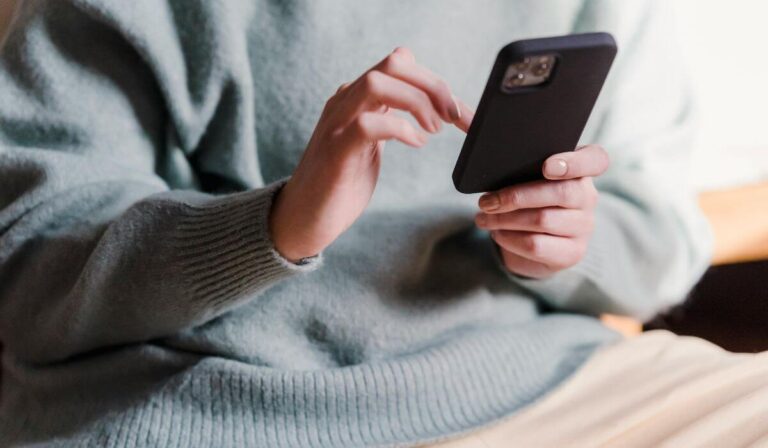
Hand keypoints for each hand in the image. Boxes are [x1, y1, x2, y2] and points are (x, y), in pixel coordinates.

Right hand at [270, 47, 473, 261]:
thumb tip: (429, 107)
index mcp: (356, 98)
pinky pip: (368, 124)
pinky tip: (416, 143)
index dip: (436, 82)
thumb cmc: (340, 184)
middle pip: (393, 63)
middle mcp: (345, 102)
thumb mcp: (371, 144)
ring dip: (417, 102)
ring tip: (433, 130)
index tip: (460, 112)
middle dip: (433, 85)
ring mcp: (337, 124)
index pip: (400, 64)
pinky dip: (399, 129)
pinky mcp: (336, 151)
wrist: (302, 219)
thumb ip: (391, 120)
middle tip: (454, 117)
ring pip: (378, 83)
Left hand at [475, 145, 609, 278]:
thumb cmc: (526, 198)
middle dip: (516, 195)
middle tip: (485, 201)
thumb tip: (461, 116)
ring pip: (543, 220)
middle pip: (560, 192)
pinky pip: (537, 245)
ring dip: (505, 219)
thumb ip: (501, 147)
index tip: (548, 166)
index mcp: (581, 170)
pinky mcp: (571, 253)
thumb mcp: (519, 173)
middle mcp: (588, 197)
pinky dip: (509, 238)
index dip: (575, 162)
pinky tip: (497, 233)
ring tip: (482, 216)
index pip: (596, 159)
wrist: (536, 244)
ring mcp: (583, 227)